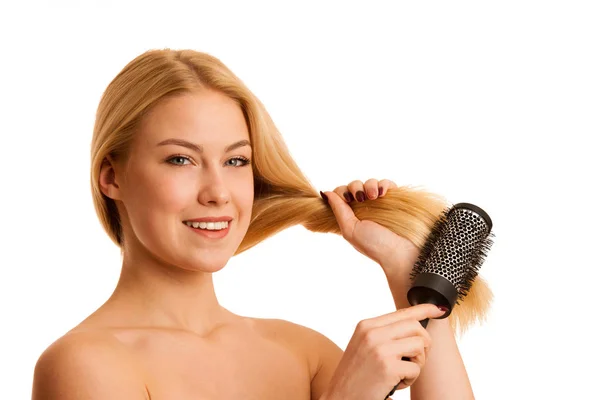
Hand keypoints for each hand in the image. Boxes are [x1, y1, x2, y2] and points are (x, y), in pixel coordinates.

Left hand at [321, 179, 419, 276]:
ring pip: (370, 182)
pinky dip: (384, 184)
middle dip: (356, 187)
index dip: (342, 192)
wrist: (401, 251)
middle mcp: (365, 207)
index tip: (348, 199)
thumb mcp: (350, 230)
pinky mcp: (394, 199)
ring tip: (374, 196)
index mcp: (351, 215)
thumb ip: (338, 210)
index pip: (341, 194)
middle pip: (354, 185)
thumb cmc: (375, 245)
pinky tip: (383, 193)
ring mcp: (380, 202)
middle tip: (361, 198)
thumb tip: (325, 193)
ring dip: (370, 185)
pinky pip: (387, 184)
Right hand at [322, 304, 444, 399]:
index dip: (424, 309)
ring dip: (417, 363)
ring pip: (419, 345)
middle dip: (424, 344)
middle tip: (415, 359)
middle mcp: (372, 333)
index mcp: (366, 326)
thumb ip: (383, 333)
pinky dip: (410, 379)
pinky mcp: (388, 367)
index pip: (402, 312)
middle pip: (415, 326)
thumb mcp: (364, 346)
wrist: (340, 398)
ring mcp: (380, 349)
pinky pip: (416, 369)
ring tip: (401, 372)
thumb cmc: (354, 375)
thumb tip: (414, 325)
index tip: (438, 308)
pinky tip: (395, 384)